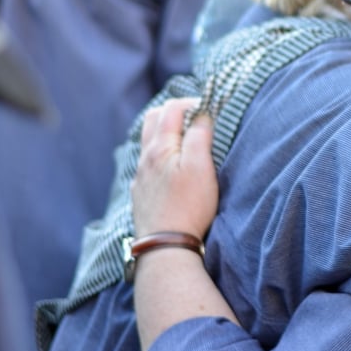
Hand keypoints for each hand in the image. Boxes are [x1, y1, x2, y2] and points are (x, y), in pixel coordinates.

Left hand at [131, 98, 217, 239]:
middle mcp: (145, 158)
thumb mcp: (201, 166)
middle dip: (174, 112)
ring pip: (148, 143)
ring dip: (166, 133)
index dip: (192, 103)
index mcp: (160, 147)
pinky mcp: (141, 194)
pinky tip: (172, 169)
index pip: (171, 109)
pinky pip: (147, 164)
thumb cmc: (189, 205)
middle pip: (153, 120)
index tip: (209, 111)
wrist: (166, 247)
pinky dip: (160, 155)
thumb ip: (200, 136)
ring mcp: (141, 177)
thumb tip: (201, 114)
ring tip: (186, 141)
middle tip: (196, 119)